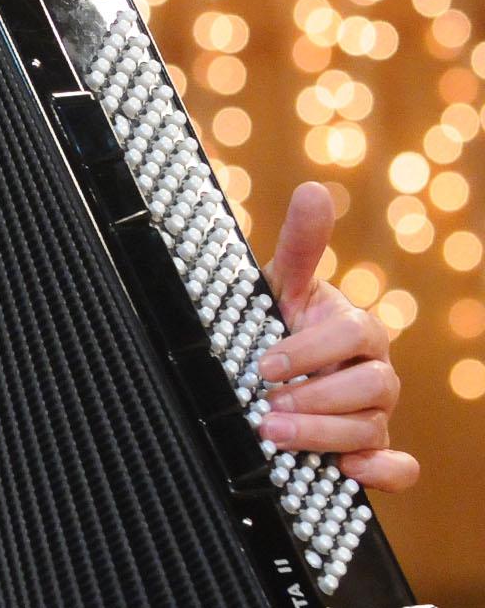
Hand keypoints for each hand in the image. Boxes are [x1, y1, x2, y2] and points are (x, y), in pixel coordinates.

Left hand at [257, 181, 419, 491]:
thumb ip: (301, 244)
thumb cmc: (278, 323)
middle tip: (265, 408)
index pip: (353, 335)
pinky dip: (382, 471)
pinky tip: (348, 469)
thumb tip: (313, 190)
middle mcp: (375, 370)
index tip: (263, 365)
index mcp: (358, 328)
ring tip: (273, 434)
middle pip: (369, 385)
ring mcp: (377, 411)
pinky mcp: (374, 449)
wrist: (270, 372)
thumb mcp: (282, 286)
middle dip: (314, 398)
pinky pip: (399, 466)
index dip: (310, 350)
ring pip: (372, 426)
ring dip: (324, 434)